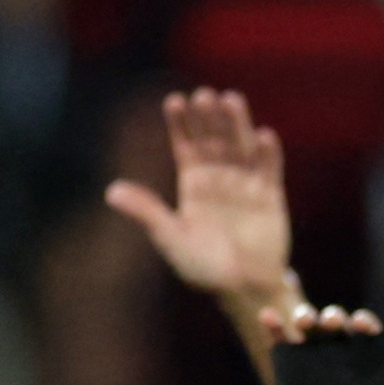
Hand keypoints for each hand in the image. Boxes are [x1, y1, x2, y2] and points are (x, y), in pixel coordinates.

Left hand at [107, 88, 301, 312]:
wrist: (243, 289)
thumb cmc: (203, 268)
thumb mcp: (170, 238)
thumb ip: (147, 212)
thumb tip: (111, 191)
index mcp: (193, 183)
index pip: (185, 144)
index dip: (180, 123)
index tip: (175, 102)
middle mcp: (220, 177)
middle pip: (213, 139)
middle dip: (208, 117)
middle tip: (204, 96)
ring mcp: (246, 184)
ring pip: (241, 146)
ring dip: (238, 123)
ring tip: (232, 100)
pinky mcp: (271, 197)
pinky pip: (270, 170)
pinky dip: (269, 153)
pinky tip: (264, 136)